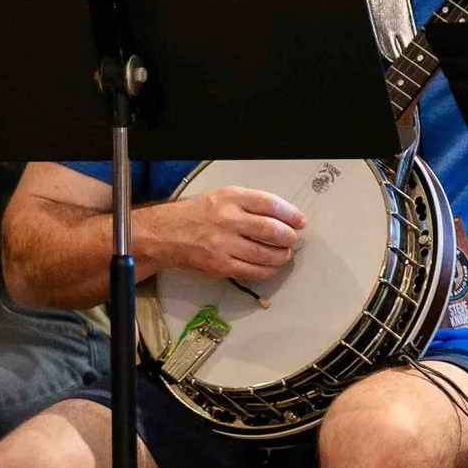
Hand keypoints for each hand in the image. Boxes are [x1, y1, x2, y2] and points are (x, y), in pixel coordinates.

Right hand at [166, 186, 305, 282]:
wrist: (166, 234)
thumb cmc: (200, 214)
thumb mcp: (224, 196)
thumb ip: (252, 204)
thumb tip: (285, 217)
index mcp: (231, 198)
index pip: (271, 205)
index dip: (291, 214)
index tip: (300, 221)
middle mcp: (228, 220)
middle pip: (272, 231)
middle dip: (289, 237)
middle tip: (292, 239)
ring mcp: (224, 245)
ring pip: (266, 254)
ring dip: (282, 255)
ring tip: (284, 253)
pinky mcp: (220, 266)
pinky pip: (253, 271)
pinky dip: (268, 270)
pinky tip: (271, 266)